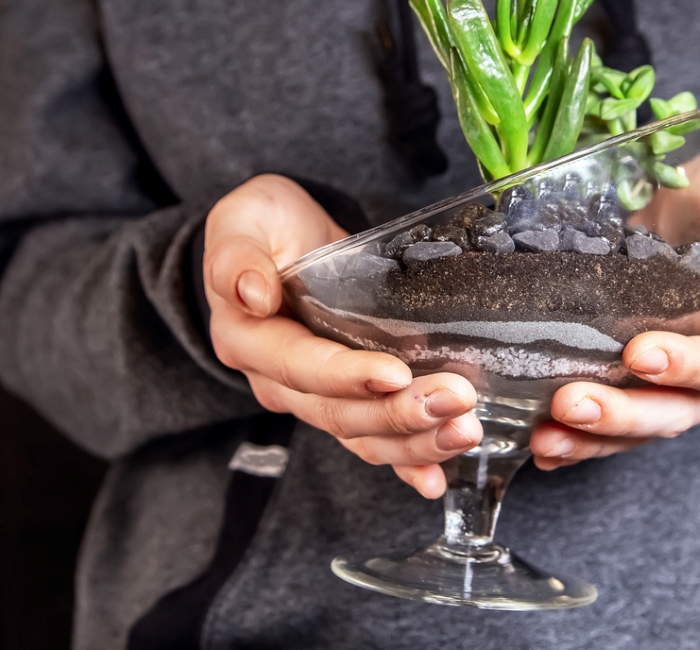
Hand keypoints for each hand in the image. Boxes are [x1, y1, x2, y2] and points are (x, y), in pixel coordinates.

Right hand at [204, 174, 481, 498]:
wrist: (283, 239)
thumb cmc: (266, 225)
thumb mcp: (243, 218)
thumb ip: (235, 254)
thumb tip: (251, 293)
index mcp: (250, 339)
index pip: (301, 367)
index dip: (347, 375)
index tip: (395, 373)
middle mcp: (279, 380)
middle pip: (338, 412)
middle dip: (399, 413)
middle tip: (455, 399)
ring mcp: (314, 397)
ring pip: (362, 435)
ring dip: (415, 441)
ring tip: (464, 429)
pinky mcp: (346, 401)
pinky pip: (374, 442)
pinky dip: (406, 465)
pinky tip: (435, 482)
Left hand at [530, 151, 699, 469]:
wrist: (687, 217)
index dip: (688, 364)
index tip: (640, 353)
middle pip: (675, 411)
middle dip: (624, 414)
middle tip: (572, 403)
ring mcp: (668, 390)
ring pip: (636, 431)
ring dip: (592, 439)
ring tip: (546, 437)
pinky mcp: (630, 393)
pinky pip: (608, 432)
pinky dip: (575, 445)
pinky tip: (540, 446)